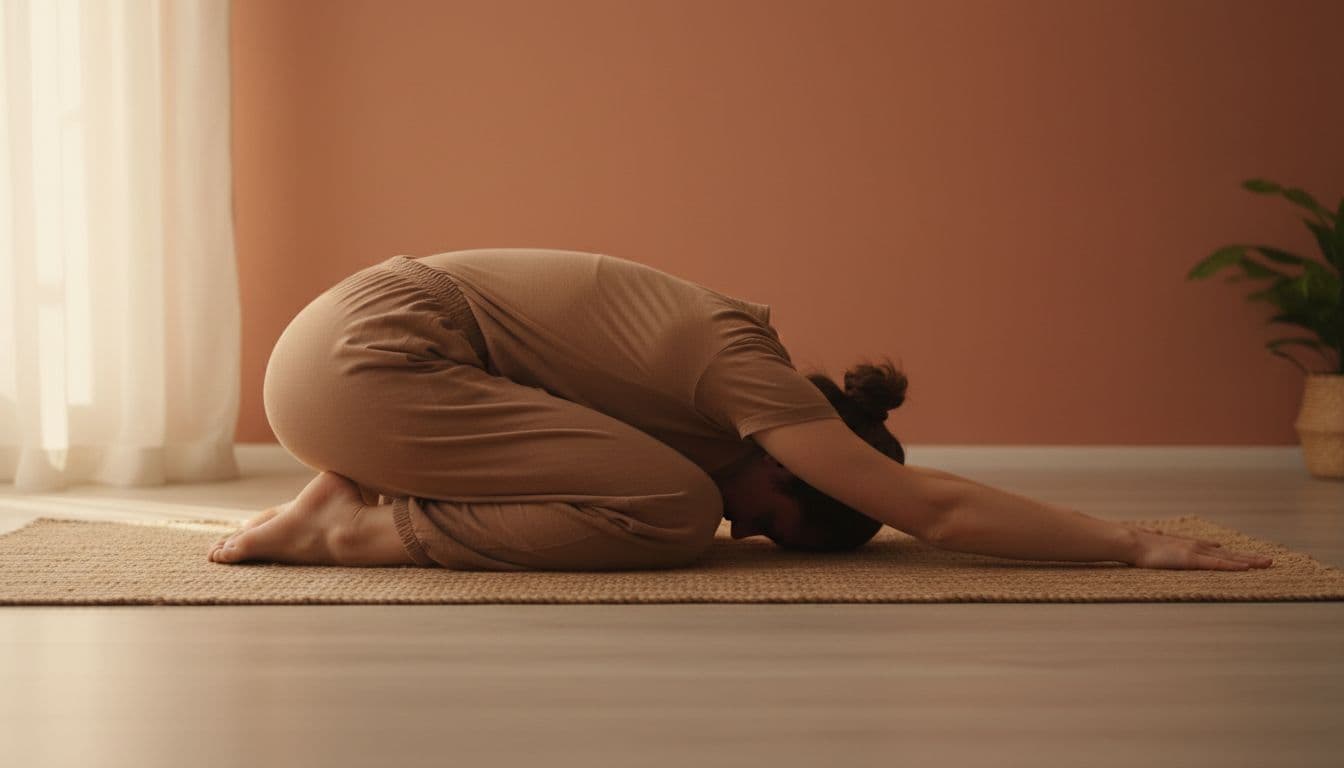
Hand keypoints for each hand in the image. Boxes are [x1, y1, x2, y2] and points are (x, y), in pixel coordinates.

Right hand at [1121, 524, 1272, 570]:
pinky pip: (1217, 564)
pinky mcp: (1191, 559)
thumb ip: (1170, 547)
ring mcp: (1196, 552)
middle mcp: (1197, 547)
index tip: (1248, 558)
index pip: (1218, 552)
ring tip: (1267, 563)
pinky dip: (1233, 566)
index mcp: (1190, 546)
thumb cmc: (1141, 546)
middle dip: (1250, 558)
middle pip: (1229, 554)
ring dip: (1249, 561)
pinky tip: (1246, 568)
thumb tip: (1172, 545)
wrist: (1132, 541)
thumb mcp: (1159, 546)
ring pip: (1229, 558)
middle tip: (1270, 561)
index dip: (1234, 555)